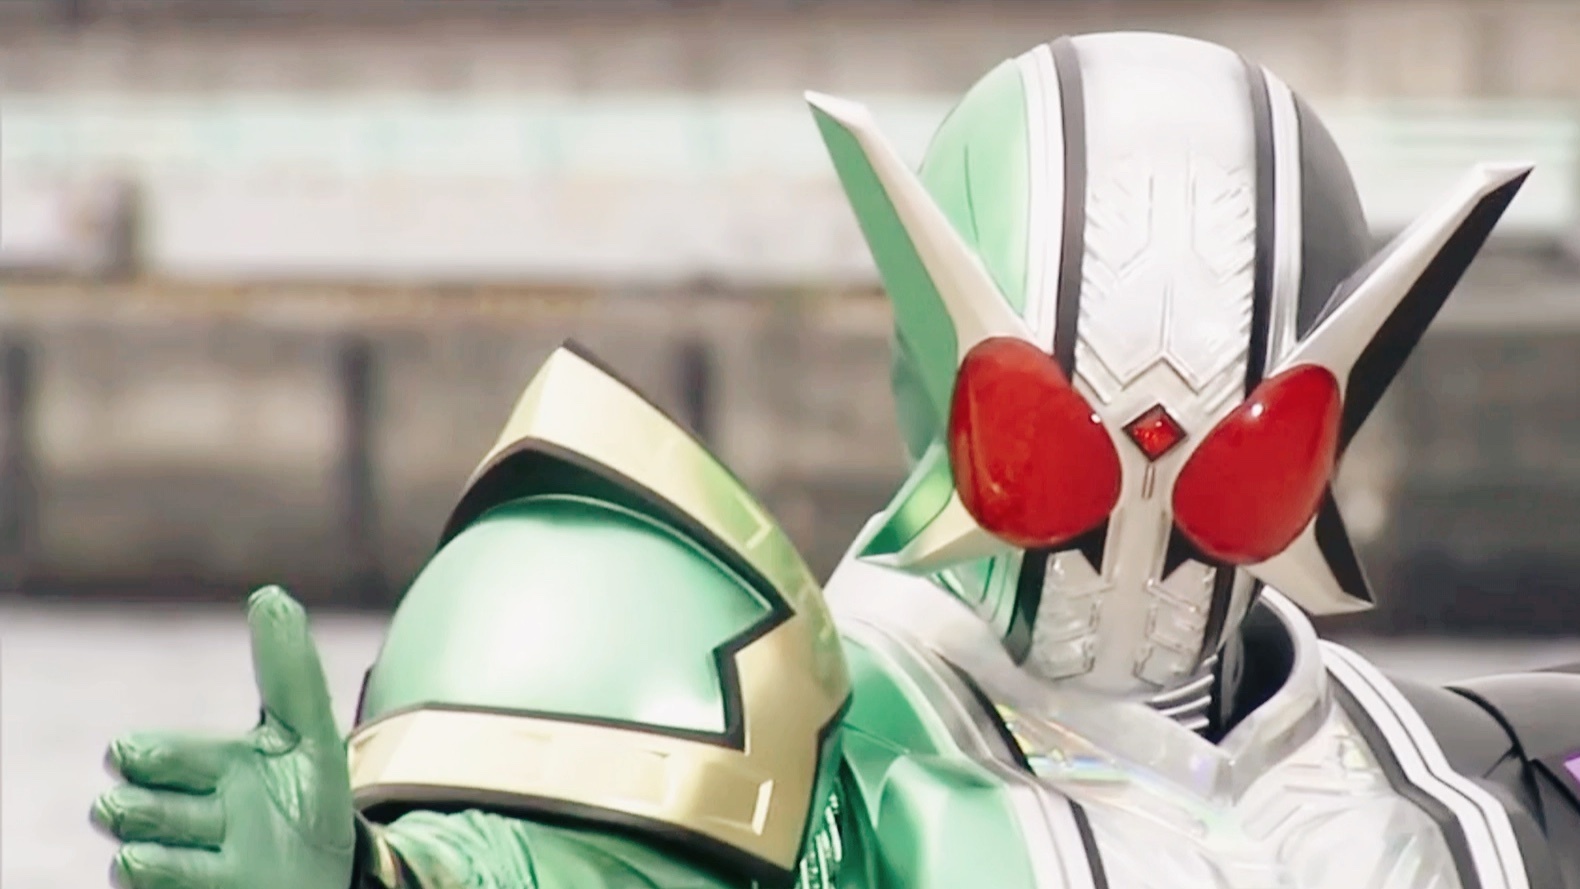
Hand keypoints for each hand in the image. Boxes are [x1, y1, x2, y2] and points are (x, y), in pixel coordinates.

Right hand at [93, 586, 356, 888]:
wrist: (339, 875)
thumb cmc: (315, 802)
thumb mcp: (311, 737)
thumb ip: (290, 674)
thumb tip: (269, 594)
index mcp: (207, 767)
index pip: (147, 754)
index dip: (143, 755)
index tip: (134, 753)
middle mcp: (185, 815)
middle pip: (127, 805)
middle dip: (137, 803)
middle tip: (150, 802)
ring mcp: (184, 862)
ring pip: (137, 849)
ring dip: (155, 841)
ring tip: (174, 842)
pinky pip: (150, 886)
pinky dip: (162, 874)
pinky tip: (159, 865)